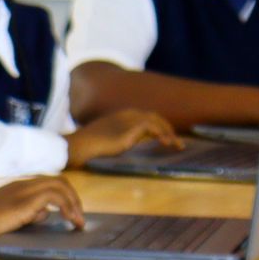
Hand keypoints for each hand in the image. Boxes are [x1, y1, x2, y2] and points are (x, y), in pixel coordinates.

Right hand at [0, 176, 84, 241]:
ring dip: (74, 203)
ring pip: (61, 186)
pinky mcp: (27, 200)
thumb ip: (27, 212)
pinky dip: (68, 207)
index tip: (70, 213)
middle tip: (78, 217)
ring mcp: (25, 190)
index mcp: (18, 187)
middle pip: (59, 181)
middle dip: (74, 198)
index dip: (64, 196)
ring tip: (78, 221)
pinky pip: (56, 196)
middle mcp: (24, 184)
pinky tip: (70, 220)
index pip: (48, 183)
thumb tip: (44, 214)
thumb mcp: (9, 216)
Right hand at [64, 108, 180, 167]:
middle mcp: (128, 114)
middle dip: (168, 129)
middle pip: (155, 117)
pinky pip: (152, 127)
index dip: (160, 127)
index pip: (147, 117)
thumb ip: (122, 137)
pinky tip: (166, 143)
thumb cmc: (89, 146)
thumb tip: (134, 142)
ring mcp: (130, 119)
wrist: (81, 145)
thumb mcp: (109, 139)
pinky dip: (162, 134)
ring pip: (157, 121)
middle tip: (177, 143)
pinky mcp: (131, 127)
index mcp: (123, 115)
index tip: (167, 139)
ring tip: (177, 146)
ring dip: (169, 133)